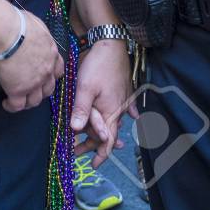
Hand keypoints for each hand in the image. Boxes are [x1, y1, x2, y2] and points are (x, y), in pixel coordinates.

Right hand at [0, 12, 63, 112]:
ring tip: (18, 100)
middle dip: (41, 91)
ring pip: (34, 101)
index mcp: (52, 54)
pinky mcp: (18, 90)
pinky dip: (12, 106)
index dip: (51, 75)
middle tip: (31, 90)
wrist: (9, 33)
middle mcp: (46, 71)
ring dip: (27, 102)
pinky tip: (6, 103)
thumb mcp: (37, 24)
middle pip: (49, 89)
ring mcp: (33, 83)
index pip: (58, 71)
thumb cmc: (19, 23)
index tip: (44, 76)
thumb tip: (32, 30)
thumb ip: (38, 32)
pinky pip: (17, 105)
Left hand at [70, 41, 135, 165]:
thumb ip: (81, 110)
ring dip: (102, 130)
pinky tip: (134, 116)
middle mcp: (119, 109)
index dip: (100, 154)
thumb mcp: (85, 89)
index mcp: (111, 112)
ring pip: (113, 120)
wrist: (111, 44)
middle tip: (77, 152)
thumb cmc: (98, 66)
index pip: (108, 140)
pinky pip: (127, 106)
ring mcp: (123, 99)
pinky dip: (129, 113)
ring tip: (92, 138)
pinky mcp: (123, 89)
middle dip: (93, 144)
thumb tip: (75, 131)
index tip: (93, 165)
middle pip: (107, 132)